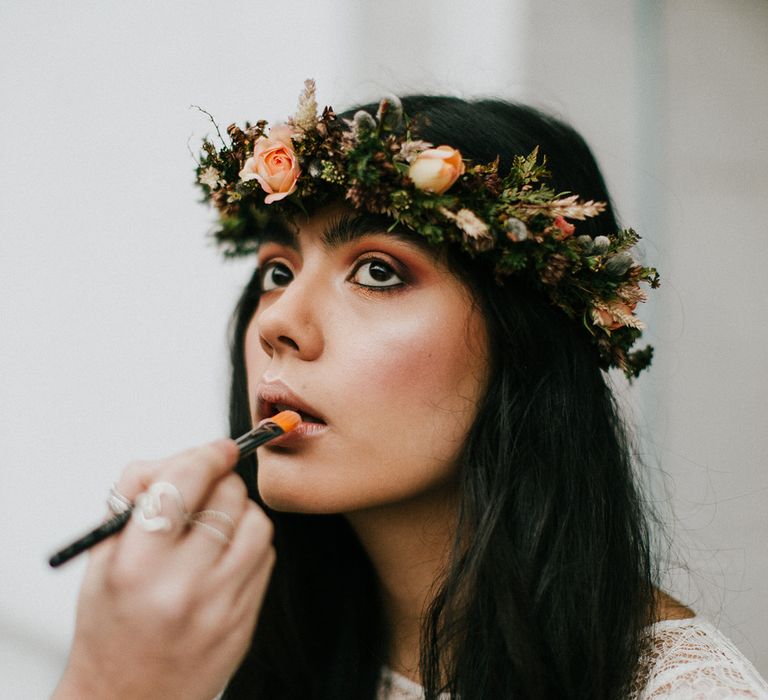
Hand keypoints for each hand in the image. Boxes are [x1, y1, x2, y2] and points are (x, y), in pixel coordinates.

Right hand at [53, 440, 273, 699]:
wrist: (130, 699)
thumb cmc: (111, 625)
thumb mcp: (101, 558)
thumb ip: (135, 498)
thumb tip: (180, 457)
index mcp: (137, 565)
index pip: (183, 483)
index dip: (206, 454)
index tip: (217, 448)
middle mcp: (182, 584)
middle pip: (228, 495)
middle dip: (219, 481)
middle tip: (204, 490)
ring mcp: (221, 605)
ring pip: (256, 521)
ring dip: (238, 511)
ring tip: (213, 528)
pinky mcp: (246, 619)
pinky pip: (266, 554)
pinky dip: (250, 542)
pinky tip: (223, 557)